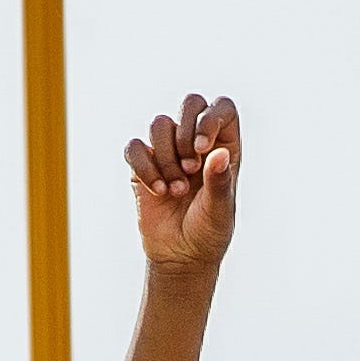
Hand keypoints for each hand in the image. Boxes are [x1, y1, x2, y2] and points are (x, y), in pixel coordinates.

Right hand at [126, 87, 240, 281]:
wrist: (180, 257)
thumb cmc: (208, 232)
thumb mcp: (220, 210)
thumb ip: (219, 183)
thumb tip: (219, 154)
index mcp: (224, 146)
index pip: (222, 108)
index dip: (210, 119)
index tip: (203, 149)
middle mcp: (196, 141)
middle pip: (191, 103)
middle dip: (186, 131)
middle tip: (190, 167)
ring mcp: (168, 151)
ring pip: (159, 123)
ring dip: (167, 158)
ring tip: (176, 190)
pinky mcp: (143, 165)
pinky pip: (135, 147)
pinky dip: (145, 167)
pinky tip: (159, 191)